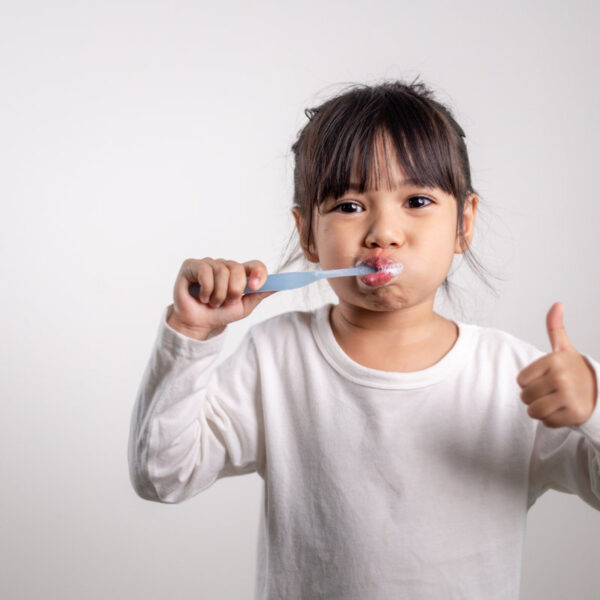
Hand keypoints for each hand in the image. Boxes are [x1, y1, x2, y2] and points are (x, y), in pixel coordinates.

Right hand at [168, 257, 276, 338]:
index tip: (255, 287)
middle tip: (227, 302)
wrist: (198, 324)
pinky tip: (202, 297)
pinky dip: (206, 289)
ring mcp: (208, 263)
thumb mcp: (244, 307)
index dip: (258, 273)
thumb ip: (260, 294)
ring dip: (218, 294)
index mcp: (239, 274)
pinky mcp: (191, 265)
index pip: (255, 265)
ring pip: (221, 271)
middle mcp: (224, 265)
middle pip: (237, 268)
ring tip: (212, 302)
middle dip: (234, 290)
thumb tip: (279, 285)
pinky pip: (205, 271)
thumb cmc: (220, 314)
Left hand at [516, 302, 597, 427]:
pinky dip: (551, 420)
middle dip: (532, 397)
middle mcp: (561, 377)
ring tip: (552, 402)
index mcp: (554, 360)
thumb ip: (555, 327)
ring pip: (534, 411)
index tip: (543, 378)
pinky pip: (547, 422)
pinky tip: (562, 410)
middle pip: (525, 396)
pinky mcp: (574, 414)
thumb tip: (558, 304)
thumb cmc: (574, 370)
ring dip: (539, 410)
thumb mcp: (564, 348)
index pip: (520, 380)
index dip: (528, 382)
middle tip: (548, 392)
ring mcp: (568, 396)